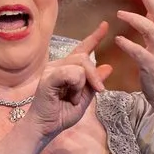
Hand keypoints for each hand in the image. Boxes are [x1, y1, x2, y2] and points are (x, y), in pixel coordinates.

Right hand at [25, 21, 112, 138]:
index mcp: (66, 69)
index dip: (94, 37)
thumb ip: (94, 83)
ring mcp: (51, 70)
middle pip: (84, 57)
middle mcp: (57, 65)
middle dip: (95, 75)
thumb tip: (108, 67)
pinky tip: (70, 98)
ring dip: (84, 84)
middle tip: (100, 90)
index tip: (105, 25)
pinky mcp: (48, 78)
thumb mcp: (85, 99)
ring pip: (80, 65)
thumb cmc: (61, 115)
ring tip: (75, 99)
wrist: (45, 127)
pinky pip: (72, 74)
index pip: (81, 49)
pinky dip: (76, 87)